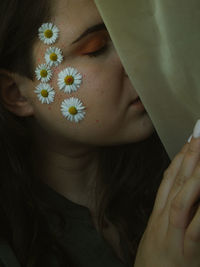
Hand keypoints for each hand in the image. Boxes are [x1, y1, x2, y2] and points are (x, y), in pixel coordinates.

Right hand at [134, 120, 199, 266]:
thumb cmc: (156, 264)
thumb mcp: (158, 235)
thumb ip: (167, 215)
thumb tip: (179, 199)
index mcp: (159, 216)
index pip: (168, 182)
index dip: (178, 161)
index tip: (188, 143)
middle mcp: (164, 221)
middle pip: (176, 185)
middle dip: (188, 159)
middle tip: (198, 137)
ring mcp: (172, 235)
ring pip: (182, 201)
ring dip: (193, 176)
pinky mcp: (184, 253)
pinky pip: (194, 229)